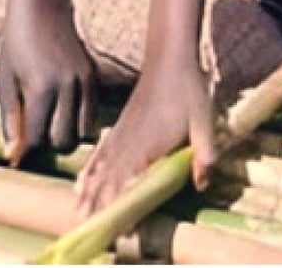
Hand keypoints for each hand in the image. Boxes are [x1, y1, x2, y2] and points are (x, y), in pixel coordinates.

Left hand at [0, 0, 96, 164]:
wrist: (41, 6)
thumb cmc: (17, 42)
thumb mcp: (6, 79)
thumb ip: (9, 119)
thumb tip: (13, 156)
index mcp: (41, 88)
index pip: (37, 139)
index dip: (26, 149)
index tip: (19, 148)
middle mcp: (67, 86)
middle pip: (64, 142)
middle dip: (48, 144)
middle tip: (36, 132)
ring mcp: (84, 81)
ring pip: (84, 134)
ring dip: (68, 136)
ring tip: (52, 125)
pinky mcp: (93, 77)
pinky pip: (94, 116)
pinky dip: (82, 123)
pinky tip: (66, 115)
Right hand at [76, 58, 212, 214]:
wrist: (169, 55)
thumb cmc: (188, 89)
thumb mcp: (204, 122)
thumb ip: (204, 154)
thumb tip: (201, 184)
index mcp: (149, 144)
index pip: (130, 182)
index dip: (120, 205)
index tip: (112, 225)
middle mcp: (130, 142)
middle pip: (110, 180)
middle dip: (97, 205)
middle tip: (83, 226)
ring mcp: (122, 133)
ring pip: (101, 168)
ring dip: (89, 191)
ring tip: (77, 210)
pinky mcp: (120, 125)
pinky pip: (101, 152)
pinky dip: (90, 170)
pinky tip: (82, 181)